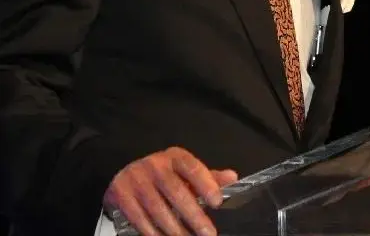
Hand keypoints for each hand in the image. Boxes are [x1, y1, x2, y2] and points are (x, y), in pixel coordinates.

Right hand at [103, 146, 237, 235]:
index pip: (191, 167)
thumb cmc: (161, 176)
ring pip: (158, 209)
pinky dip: (153, 232)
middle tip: (209, 233)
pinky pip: (139, 218)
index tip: (217, 202)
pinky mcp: (121, 194)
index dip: (205, 183)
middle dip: (194, 215)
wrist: (124, 176)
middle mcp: (155, 165)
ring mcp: (137, 179)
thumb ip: (207, 177)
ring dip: (175, 229)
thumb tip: (233, 177)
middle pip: (176, 191)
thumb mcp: (183, 173)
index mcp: (174, 157)